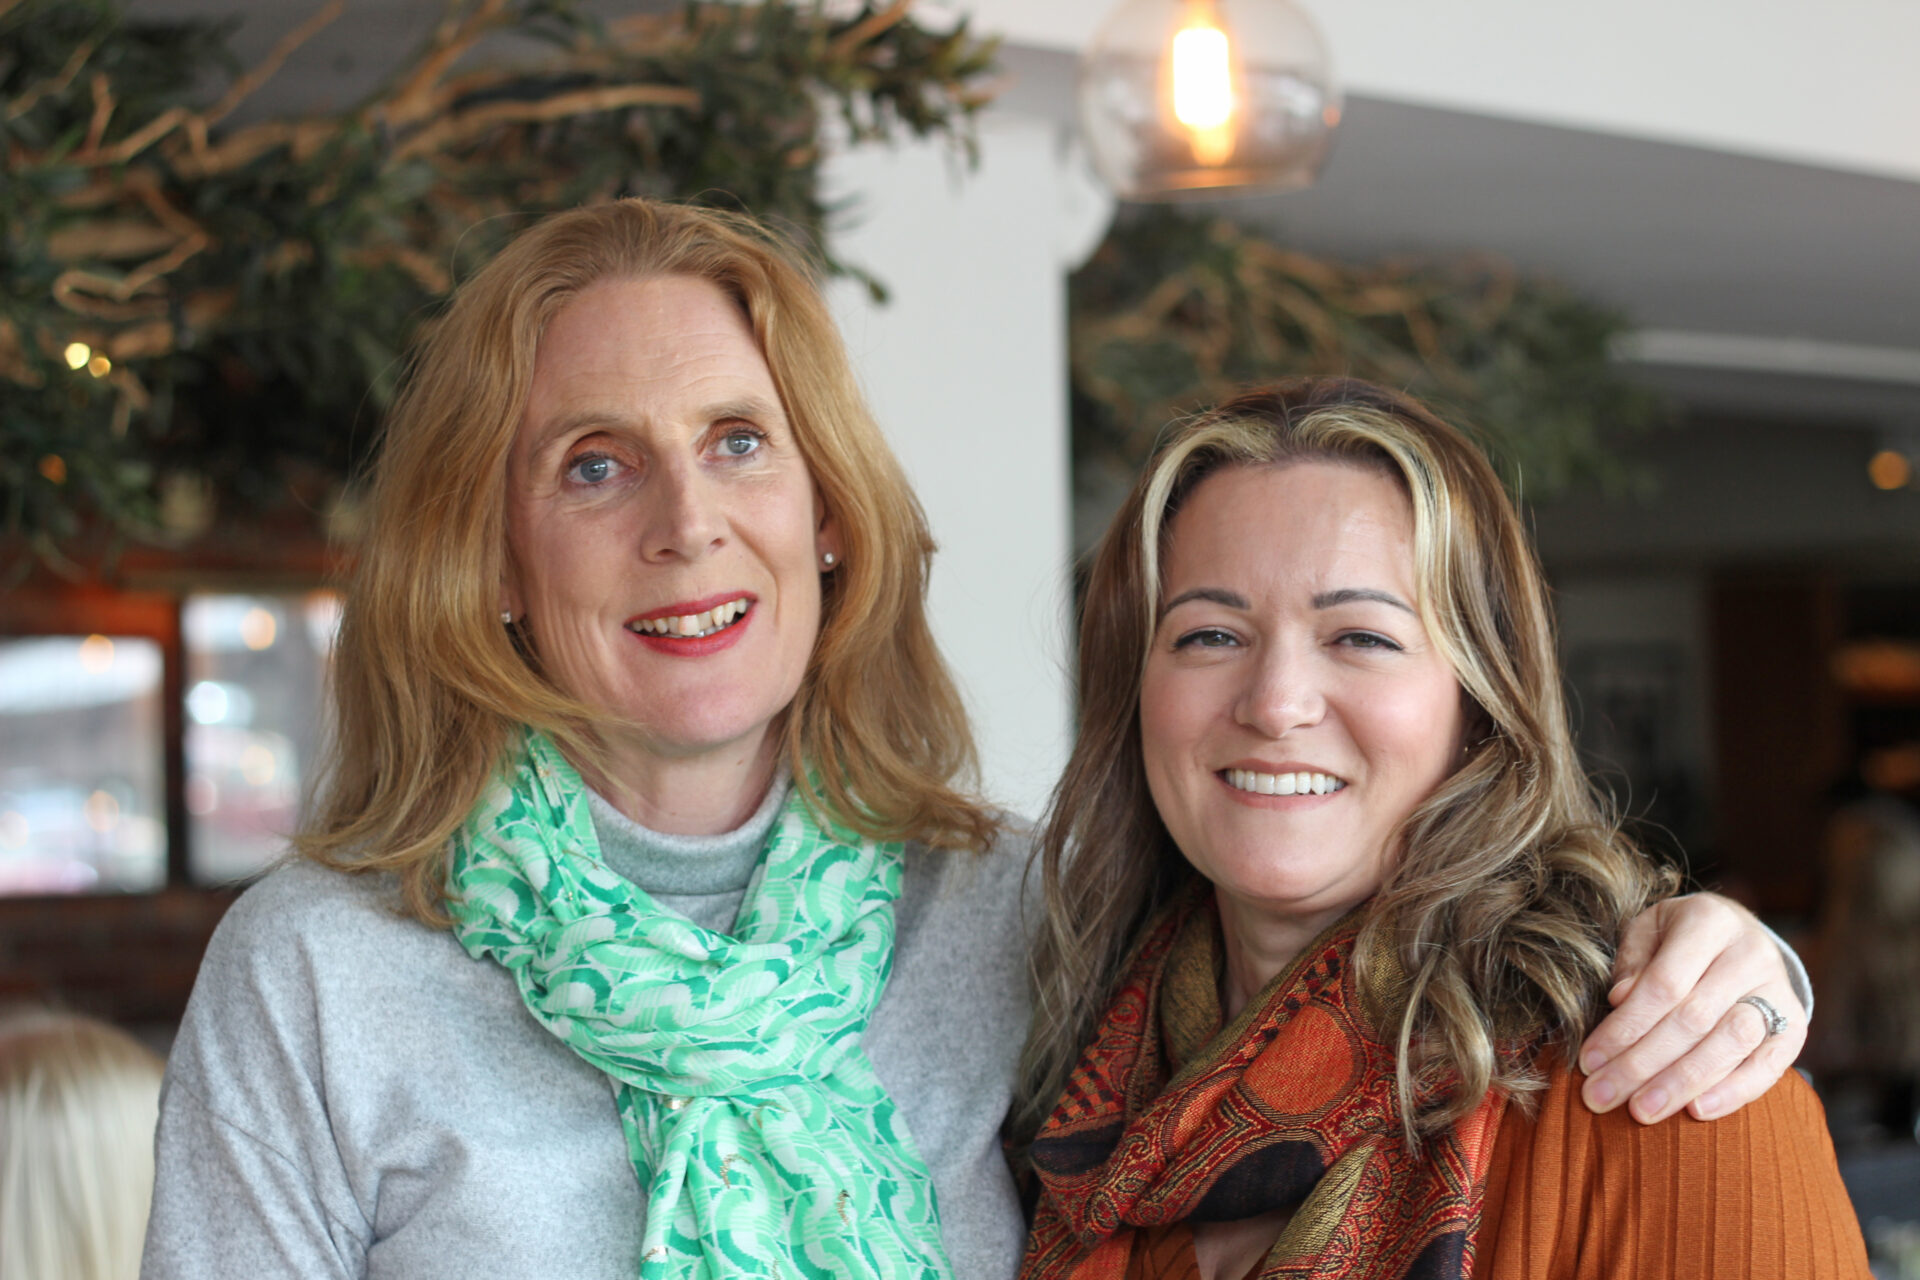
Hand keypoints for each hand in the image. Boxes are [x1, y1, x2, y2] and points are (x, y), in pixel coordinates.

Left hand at [1577, 892, 1805, 1123]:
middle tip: (1602, 1097)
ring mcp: (1779, 990)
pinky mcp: (1794, 1027)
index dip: (1625, 1027)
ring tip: (1642, 1111)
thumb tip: (1620, 999)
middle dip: (1641, 1064)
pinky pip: (1768, 1066)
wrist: (1740, 936)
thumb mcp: (1648, 932)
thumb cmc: (1677, 939)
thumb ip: (1633, 963)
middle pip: (1693, 1019)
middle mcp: (1751, 954)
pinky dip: (1734, 1092)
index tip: (1589, 1062)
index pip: (1664, 984)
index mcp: (1709, 921)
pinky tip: (1696, 1111)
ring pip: (1730, 1043)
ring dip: (1681, 1083)